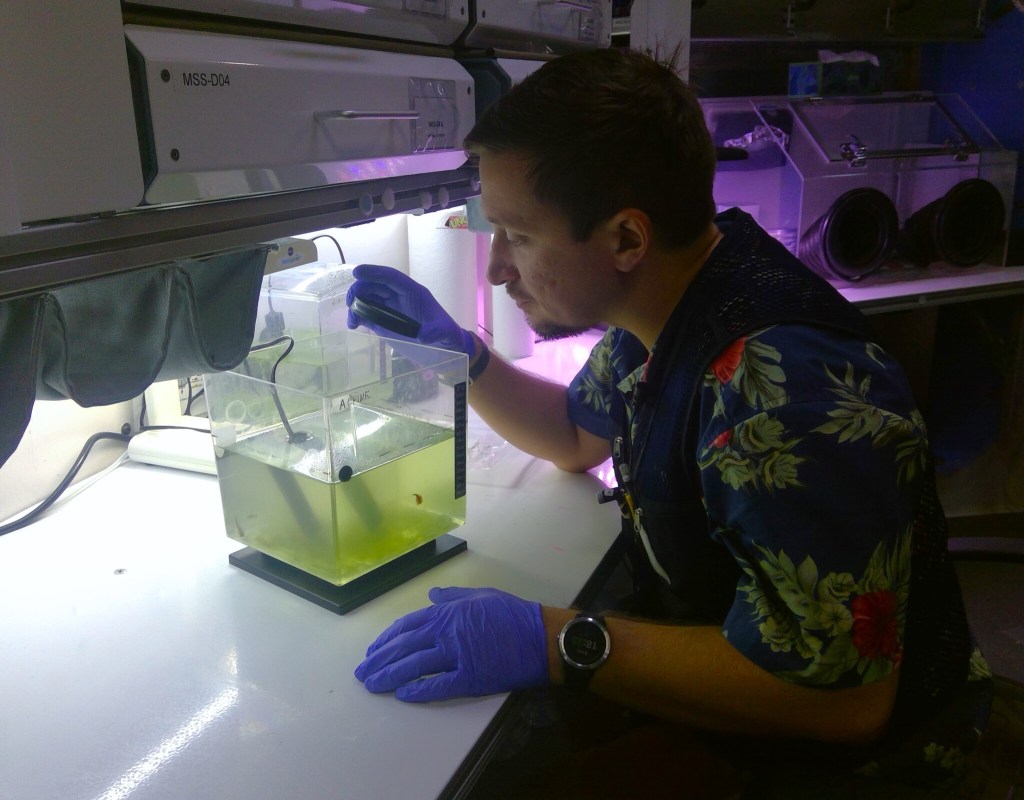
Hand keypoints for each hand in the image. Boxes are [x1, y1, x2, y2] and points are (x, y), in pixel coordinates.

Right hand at [346, 264, 473, 356]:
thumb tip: (423, 336)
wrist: (445, 346)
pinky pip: (366, 314)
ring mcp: (389, 308)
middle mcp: (398, 297)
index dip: (375, 273)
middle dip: (360, 289)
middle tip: (351, 302)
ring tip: (353, 320)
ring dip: (356, 304)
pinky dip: (357, 316)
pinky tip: (354, 325)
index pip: (391, 277)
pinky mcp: (383, 322)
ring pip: (367, 298)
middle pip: (375, 285)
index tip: (357, 273)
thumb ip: (436, 331)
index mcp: (413, 292)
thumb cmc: (446, 334)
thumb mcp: (445, 332)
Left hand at [354, 587, 548, 702]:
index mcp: (448, 612)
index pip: (407, 626)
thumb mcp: (481, 595)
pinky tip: (403, 695)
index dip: (386, 640)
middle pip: (404, 648)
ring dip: (390, 676)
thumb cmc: (513, 614)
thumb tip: (431, 596)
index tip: (372, 652)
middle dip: (379, 661)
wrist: (542, 638)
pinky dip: (418, 691)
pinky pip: (438, 685)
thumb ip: (453, 597)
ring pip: (414, 667)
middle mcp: (447, 632)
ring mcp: (457, 655)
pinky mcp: (470, 678)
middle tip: (363, 673)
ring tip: (374, 685)